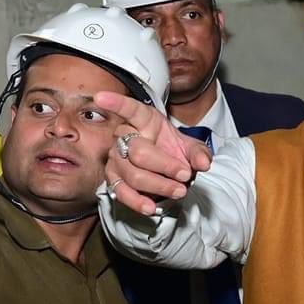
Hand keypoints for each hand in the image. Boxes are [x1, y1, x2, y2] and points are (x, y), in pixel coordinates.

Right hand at [94, 92, 212, 216]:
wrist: (168, 170)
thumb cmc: (173, 151)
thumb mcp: (190, 147)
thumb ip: (198, 152)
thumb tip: (203, 163)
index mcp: (143, 119)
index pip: (129, 109)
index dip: (115, 103)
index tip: (100, 96)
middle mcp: (124, 136)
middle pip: (138, 152)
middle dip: (165, 166)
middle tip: (185, 174)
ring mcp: (116, 158)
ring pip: (131, 174)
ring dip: (158, 185)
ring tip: (179, 190)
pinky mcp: (113, 178)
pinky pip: (121, 192)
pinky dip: (137, 201)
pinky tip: (150, 207)